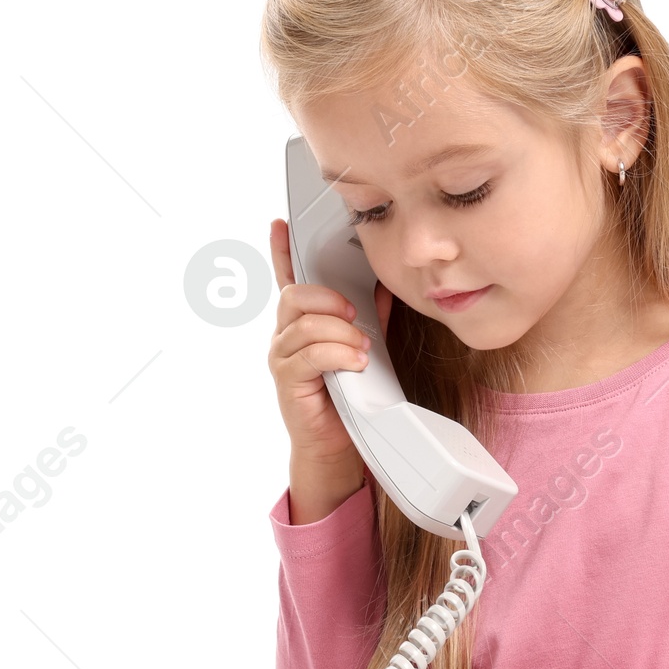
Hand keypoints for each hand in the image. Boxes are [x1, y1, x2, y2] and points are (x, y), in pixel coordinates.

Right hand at [267, 217, 394, 501]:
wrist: (338, 445)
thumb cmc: (349, 395)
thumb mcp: (364, 347)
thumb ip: (371, 317)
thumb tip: (387, 285)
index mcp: (302, 323)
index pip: (288, 280)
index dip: (282, 252)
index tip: (282, 224)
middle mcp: (285, 336)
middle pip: (295, 296)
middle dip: (328, 300)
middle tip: (354, 315)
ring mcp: (282, 358)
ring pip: (305, 325)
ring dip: (340, 334)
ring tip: (362, 351)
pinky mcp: (287, 381)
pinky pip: (309, 355)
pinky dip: (337, 354)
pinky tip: (355, 363)